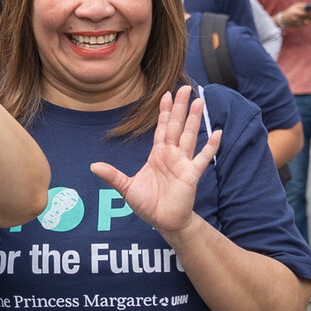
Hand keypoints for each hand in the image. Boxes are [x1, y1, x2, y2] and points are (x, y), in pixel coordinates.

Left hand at [89, 86, 221, 239]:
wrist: (164, 222)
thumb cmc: (149, 205)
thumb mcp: (127, 188)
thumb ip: (113, 176)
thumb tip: (93, 166)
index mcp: (158, 155)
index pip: (162, 128)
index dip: (164, 112)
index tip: (166, 95)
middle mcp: (172, 155)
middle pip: (176, 125)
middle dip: (180, 107)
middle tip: (186, 87)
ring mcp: (183, 163)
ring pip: (189, 135)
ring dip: (194, 118)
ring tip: (200, 101)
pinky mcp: (191, 175)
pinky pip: (202, 158)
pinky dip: (210, 146)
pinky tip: (217, 133)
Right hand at [279, 1, 310, 28]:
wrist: (283, 19)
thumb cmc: (291, 10)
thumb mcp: (296, 6)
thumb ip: (303, 5)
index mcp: (297, 13)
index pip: (308, 12)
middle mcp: (298, 19)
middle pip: (309, 17)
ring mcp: (298, 23)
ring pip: (308, 20)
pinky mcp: (298, 26)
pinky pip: (306, 22)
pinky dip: (310, 19)